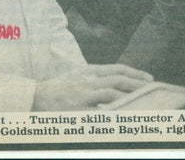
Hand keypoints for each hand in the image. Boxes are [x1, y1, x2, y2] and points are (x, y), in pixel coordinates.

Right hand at [32, 63, 152, 110]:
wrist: (34, 96)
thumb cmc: (56, 88)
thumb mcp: (76, 76)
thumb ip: (93, 78)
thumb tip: (116, 85)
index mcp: (87, 71)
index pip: (116, 69)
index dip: (134, 73)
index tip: (148, 78)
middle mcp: (87, 80)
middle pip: (117, 79)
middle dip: (136, 84)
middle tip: (150, 89)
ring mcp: (82, 94)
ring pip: (110, 93)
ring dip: (128, 97)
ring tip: (141, 101)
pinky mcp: (77, 109)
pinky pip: (99, 111)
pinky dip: (111, 112)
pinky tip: (123, 115)